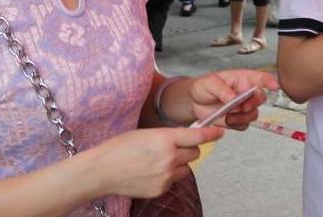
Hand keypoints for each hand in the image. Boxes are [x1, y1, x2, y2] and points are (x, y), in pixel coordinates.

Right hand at [98, 126, 223, 198]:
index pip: (197, 136)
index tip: (219, 132)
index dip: (210, 133)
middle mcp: (169, 158)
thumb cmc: (120, 148)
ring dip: (179, 163)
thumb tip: (183, 137)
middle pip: (195, 152)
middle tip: (172, 147)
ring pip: (186, 167)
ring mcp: (166, 176)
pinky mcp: (162, 189)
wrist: (103, 171)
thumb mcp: (146, 133)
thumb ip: (167, 135)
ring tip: (158, 161)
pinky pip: (174, 180)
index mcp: (165, 138)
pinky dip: (168, 175)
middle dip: (188, 149)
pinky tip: (151, 172)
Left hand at [189, 70, 278, 129]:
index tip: (274, 85)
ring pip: (253, 114)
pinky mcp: (238, 119)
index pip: (260, 78)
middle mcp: (245, 92)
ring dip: (242, 117)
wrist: (194, 102)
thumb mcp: (210, 83)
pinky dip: (236, 125)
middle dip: (253, 104)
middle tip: (242, 106)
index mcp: (242, 79)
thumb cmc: (204, 86)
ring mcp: (242, 107)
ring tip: (228, 115)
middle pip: (260, 98)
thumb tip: (233, 97)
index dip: (269, 81)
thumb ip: (223, 90)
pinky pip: (244, 125)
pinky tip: (226, 120)